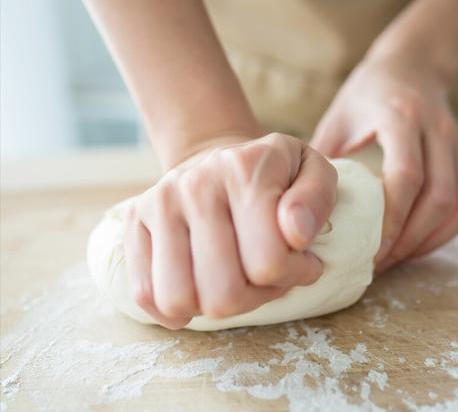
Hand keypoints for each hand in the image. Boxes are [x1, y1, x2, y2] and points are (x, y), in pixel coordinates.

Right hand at [123, 133, 337, 328]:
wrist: (218, 156)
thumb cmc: (274, 174)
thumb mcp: (313, 170)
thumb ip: (316, 198)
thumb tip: (297, 234)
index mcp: (244, 171)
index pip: (268, 262)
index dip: (294, 274)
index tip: (302, 260)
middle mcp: (195, 186)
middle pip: (223, 293)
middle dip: (255, 296)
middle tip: (267, 274)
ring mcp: (159, 205)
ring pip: (180, 300)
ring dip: (215, 305)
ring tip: (234, 279)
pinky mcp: (134, 224)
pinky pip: (144, 293)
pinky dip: (176, 308)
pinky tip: (200, 288)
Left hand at [311, 59, 457, 271]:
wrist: (413, 64)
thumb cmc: (367, 94)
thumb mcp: (338, 116)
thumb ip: (323, 156)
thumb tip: (302, 204)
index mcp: (402, 117)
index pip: (407, 176)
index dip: (392, 218)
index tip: (370, 247)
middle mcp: (437, 130)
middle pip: (439, 197)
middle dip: (410, 238)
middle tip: (380, 261)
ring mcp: (457, 144)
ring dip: (430, 240)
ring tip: (398, 258)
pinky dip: (446, 231)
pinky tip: (419, 242)